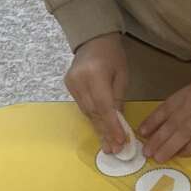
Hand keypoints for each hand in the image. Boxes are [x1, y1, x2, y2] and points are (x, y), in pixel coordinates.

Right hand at [65, 34, 131, 148]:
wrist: (93, 39)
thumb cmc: (113, 56)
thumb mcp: (122, 76)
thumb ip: (119, 100)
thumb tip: (118, 125)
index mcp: (95, 74)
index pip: (103, 106)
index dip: (111, 126)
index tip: (120, 142)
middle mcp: (79, 80)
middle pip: (93, 112)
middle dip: (105, 132)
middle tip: (115, 150)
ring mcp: (71, 84)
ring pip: (86, 112)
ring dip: (99, 129)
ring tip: (109, 146)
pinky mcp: (68, 86)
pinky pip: (82, 107)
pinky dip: (93, 119)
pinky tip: (101, 131)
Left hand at [140, 59, 190, 162]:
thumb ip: (187, 103)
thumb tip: (172, 120)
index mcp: (187, 93)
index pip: (165, 108)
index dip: (153, 121)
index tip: (142, 133)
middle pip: (171, 124)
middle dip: (157, 139)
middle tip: (146, 152)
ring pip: (182, 133)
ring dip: (169, 146)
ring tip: (159, 157)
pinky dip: (190, 148)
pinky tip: (181, 156)